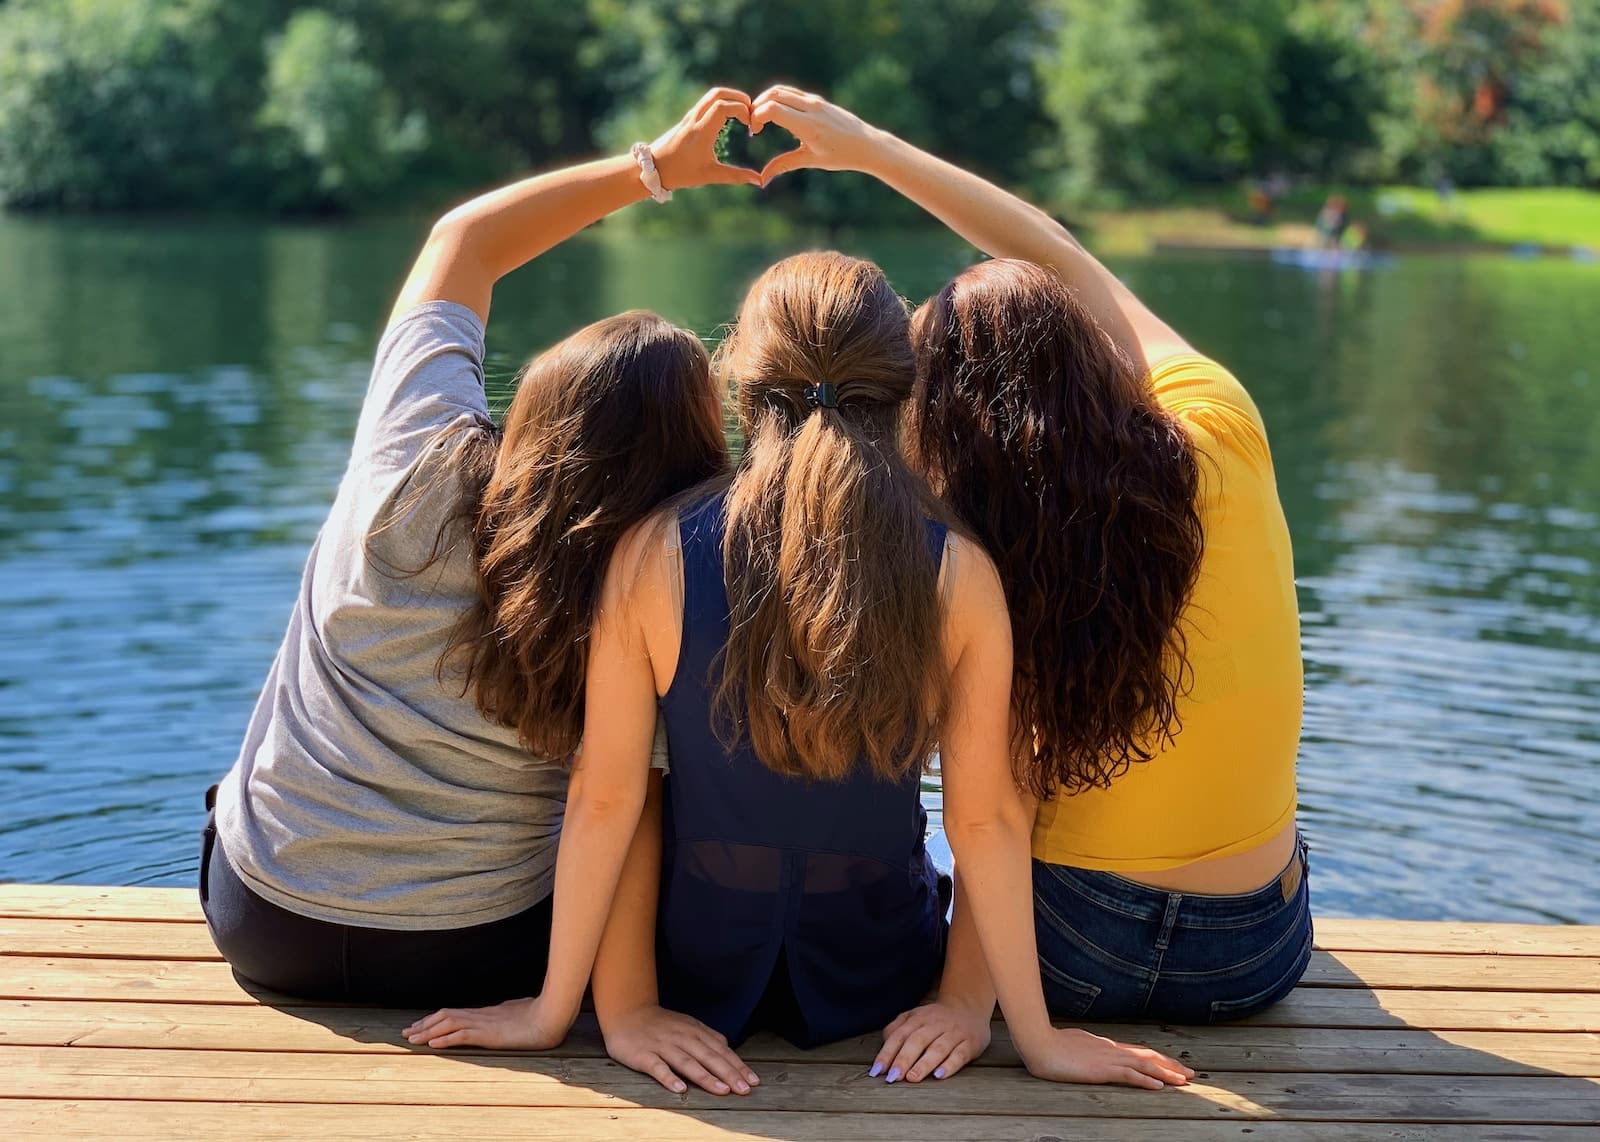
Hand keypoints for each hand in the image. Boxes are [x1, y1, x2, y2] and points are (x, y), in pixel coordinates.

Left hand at [402, 995, 571, 1050]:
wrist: (552, 1014)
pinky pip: (463, 1035)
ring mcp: (485, 1023)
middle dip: (425, 1023)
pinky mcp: (490, 1034)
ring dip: (428, 1031)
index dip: (436, 1019)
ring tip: (412, 1039)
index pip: (456, 1013)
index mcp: (489, 1012)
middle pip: (446, 1015)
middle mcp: (483, 1015)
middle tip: (407, 1032)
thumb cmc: (542, 1014)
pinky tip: (433, 1043)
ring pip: (449, 1023)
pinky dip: (446, 1038)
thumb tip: (507, 1014)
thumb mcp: (521, 1014)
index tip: (421, 1025)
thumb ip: (509, 1014)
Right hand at [602, 1004, 760, 1096]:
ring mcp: (663, 1046)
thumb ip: (707, 1036)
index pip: (720, 1050)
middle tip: (744, 1089)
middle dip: (729, 1073)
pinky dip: (669, 1078)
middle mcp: (682, 1037)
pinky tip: (680, 1089)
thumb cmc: (660, 1023)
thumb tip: (728, 1048)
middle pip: (709, 1057)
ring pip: (687, 1062)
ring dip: (706, 1077)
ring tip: (722, 1090)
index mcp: (694, 1031)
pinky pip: (658, 1067)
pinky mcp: (644, 1055)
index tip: (753, 1080)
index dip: (737, 1066)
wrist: (626, 1012)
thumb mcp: (687, 1024)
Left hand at [651, 88, 761, 190]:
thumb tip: (758, 181)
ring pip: (712, 95)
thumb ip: (735, 176)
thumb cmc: (681, 173)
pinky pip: (707, 102)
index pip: (723, 107)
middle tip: (751, 112)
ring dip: (730, 98)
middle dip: (739, 98)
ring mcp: (690, 116)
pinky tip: (729, 117)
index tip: (750, 124)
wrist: (653, 168)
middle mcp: (695, 119)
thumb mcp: (710, 176)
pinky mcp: (688, 118)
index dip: (742, 109)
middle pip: (718, 93)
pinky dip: (721, 102)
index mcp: (701, 132)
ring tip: (743, 113)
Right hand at [749, 85, 879, 184]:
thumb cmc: (841, 156)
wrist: (867, 144)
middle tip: (754, 124)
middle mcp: (811, 108)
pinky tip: (779, 117)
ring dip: (767, 100)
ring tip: (763, 119)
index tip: (755, 132)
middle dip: (757, 106)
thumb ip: (784, 165)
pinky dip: (780, 99)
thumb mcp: (811, 160)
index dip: (757, 116)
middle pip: (773, 94)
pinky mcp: (819, 100)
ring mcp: (815, 101)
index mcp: (807, 125)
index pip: (772, 108)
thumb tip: (762, 179)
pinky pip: (793, 93)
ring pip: (782, 90)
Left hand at [872, 1000, 992, 1083]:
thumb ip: (896, 1029)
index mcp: (918, 1018)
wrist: (969, 1008)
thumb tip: (883, 1047)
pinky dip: (949, 1065)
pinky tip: (939, 1075)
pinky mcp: (969, 1044)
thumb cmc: (935, 1019)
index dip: (887, 1053)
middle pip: (917, 1041)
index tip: (877, 1071)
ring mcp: (953, 1034)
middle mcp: (935, 1024)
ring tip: (912, 1078)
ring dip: (924, 1064)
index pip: (899, 1036)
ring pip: (938, 1048)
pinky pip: (959, 1055)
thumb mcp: (913, 1018)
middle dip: (903, 1059)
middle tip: (893, 1077)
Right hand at [1020, 1026, 1194, 1088]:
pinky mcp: (1101, 1070)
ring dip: (1166, 1073)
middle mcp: (1111, 1049)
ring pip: (1144, 1065)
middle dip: (1170, 1065)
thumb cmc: (1049, 1044)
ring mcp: (1107, 1058)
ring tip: (1184, 1081)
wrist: (1038, 1042)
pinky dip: (1146, 1081)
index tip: (1172, 1064)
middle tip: (1190, 1073)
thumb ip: (1085, 1049)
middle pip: (1147, 1056)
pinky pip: (1129, 1075)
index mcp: (1104, 1045)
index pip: (1137, 1051)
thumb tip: (1090, 1052)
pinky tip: (1159, 1087)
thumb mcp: (1072, 1045)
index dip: (1157, 1059)